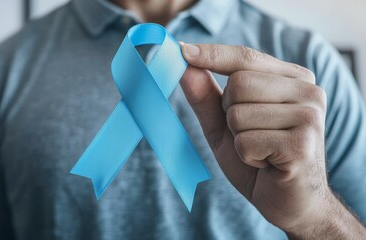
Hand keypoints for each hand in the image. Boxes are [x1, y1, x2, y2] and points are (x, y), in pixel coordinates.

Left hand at [179, 43, 330, 233]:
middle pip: (238, 83)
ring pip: (238, 113)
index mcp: (292, 79)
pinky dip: (247, 157)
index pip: (245, 57)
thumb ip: (206, 96)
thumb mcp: (225, 125)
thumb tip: (185, 64)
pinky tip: (267, 164)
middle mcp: (307, 90)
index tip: (183, 50)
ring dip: (238, 139)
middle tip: (251, 135)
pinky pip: (246, 141)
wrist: (292, 203)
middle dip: (230, 114)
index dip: (212, 55)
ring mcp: (309, 115)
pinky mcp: (303, 143)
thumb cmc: (259, 160)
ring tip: (261, 150)